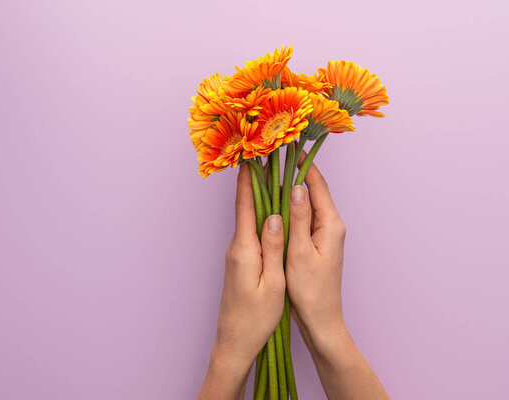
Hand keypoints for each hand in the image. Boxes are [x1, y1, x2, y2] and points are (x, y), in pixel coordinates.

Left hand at [198, 164, 285, 399]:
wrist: (234, 342)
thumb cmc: (256, 318)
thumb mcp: (273, 284)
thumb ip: (273, 248)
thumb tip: (275, 216)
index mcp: (244, 250)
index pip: (245, 206)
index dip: (249, 180)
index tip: (252, 157)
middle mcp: (236, 247)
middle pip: (246, 208)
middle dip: (255, 183)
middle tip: (267, 160)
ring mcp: (236, 255)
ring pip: (248, 220)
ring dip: (259, 199)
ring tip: (273, 179)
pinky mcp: (239, 263)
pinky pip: (250, 233)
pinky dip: (259, 218)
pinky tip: (271, 214)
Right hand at [285, 154, 389, 399]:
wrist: (321, 320)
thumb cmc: (310, 291)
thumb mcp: (300, 252)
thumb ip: (299, 218)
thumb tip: (296, 187)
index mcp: (331, 224)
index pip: (317, 185)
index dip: (302, 165)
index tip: (286, 148)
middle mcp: (332, 225)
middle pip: (312, 191)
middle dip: (293, 174)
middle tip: (273, 158)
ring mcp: (325, 234)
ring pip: (306, 204)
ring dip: (290, 191)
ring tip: (270, 175)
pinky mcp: (317, 243)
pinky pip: (303, 218)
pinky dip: (290, 209)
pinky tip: (275, 205)